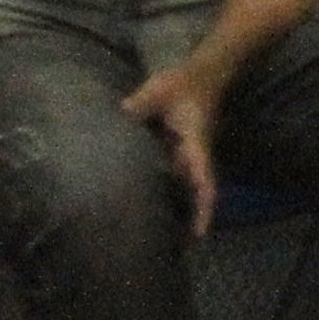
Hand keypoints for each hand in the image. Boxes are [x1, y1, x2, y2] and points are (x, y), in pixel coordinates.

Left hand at [119, 61, 227, 236]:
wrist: (207, 71)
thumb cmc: (185, 82)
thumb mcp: (158, 92)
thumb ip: (136, 107)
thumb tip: (111, 122)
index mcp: (195, 144)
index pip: (204, 181)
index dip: (203, 209)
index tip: (200, 235)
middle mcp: (196, 154)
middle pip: (197, 192)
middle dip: (191, 219)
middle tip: (177, 247)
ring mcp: (191, 152)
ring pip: (187, 185)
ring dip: (181, 206)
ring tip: (165, 231)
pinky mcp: (184, 148)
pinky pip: (178, 173)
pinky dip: (171, 189)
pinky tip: (154, 198)